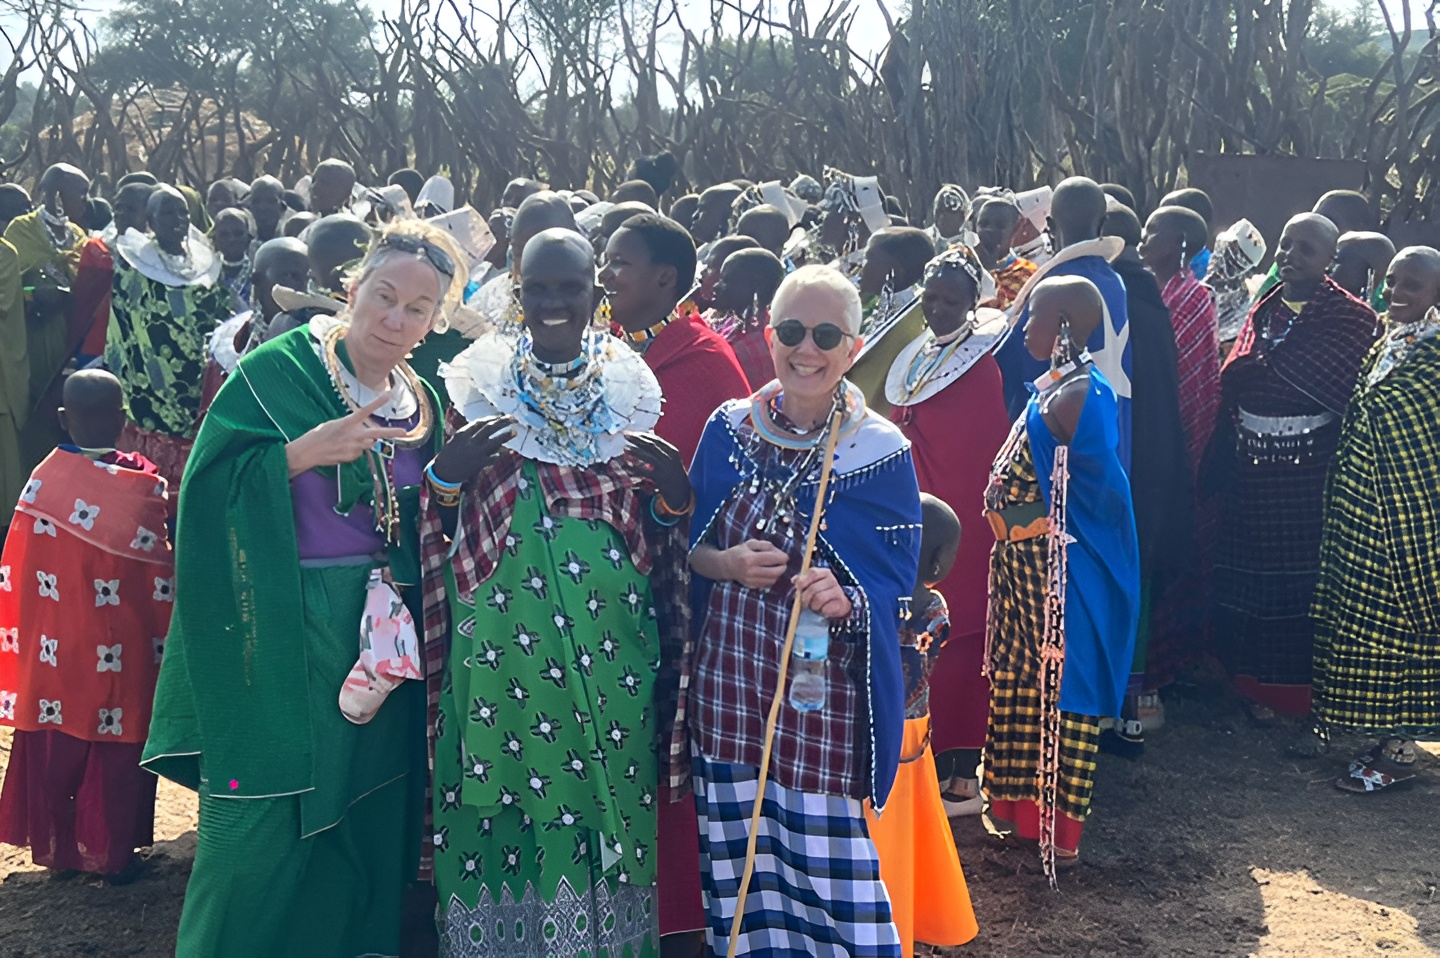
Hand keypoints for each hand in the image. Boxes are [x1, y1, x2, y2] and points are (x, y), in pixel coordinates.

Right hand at [285, 393, 410, 477]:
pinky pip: (359, 453)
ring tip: (345, 442)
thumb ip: (353, 427)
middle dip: (391, 433)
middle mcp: (353, 434)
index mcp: (347, 422)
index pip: (365, 410)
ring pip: (368, 444)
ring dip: (363, 442)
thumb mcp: (336, 425)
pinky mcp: (352, 457)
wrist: (309, 451)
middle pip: (376, 433)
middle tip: (404, 432)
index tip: (389, 395)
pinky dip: (353, 451)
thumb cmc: (320, 435)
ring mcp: (354, 447)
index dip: (377, 402)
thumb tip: (368, 436)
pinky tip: (341, 450)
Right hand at [429, 415, 516, 484]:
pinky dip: (499, 454)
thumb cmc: (449, 454)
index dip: (492, 418)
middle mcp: (470, 441)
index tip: (500, 417)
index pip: (481, 422)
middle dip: (503, 422)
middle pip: (490, 428)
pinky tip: (505, 451)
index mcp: (463, 434)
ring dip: (505, 436)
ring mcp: (476, 453)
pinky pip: (493, 457)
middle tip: (513, 419)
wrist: (443, 472)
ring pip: (494, 442)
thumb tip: (487, 429)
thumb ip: (471, 434)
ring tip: (515, 432)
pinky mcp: (479, 464)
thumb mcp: (457, 440)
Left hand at [626, 432, 691, 510]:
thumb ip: (661, 448)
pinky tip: (627, 466)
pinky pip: (644, 472)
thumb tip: (649, 432)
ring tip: (625, 448)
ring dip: (635, 451)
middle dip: (637, 439)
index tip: (631, 432)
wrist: (682, 493)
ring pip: (647, 456)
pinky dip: (635, 468)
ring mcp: (665, 468)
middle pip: (650, 445)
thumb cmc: (675, 475)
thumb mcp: (671, 460)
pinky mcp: (660, 479)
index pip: (656, 439)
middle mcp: (670, 458)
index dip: (642, 435)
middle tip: (625, 435)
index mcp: (673, 451)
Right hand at [722, 539, 788, 589]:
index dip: (782, 558)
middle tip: (783, 563)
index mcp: (750, 558)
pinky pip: (767, 584)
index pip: (772, 559)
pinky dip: (771, 579)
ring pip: (772, 580)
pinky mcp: (751, 586)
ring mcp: (750, 580)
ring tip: (777, 567)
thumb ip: (766, 545)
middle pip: (774, 572)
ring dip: (778, 574)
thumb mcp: (751, 543)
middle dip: (783, 567)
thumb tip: (780, 553)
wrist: (725, 565)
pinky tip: (769, 573)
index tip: (785, 556)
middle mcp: (750, 571)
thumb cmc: (739, 552)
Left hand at [795, 568, 851, 619]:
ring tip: (814, 607)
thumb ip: (802, 581)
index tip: (800, 589)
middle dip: (806, 598)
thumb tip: (794, 580)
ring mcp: (838, 590)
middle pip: (813, 588)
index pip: (812, 573)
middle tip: (805, 603)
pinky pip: (826, 608)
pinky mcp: (841, 602)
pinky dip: (822, 610)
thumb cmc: (822, 593)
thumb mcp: (811, 584)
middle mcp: (832, 580)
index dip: (803, 582)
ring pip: (819, 599)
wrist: (838, 604)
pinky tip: (823, 610)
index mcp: (824, 573)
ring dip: (814, 606)